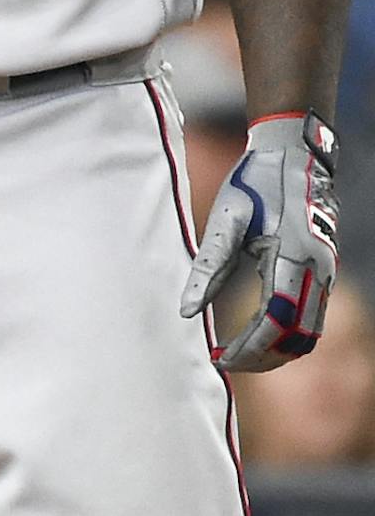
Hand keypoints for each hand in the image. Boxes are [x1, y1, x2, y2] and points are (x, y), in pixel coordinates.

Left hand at [180, 112, 340, 371]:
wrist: (294, 153)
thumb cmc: (255, 181)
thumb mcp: (225, 219)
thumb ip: (208, 267)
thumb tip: (188, 312)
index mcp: (294, 257)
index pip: (274, 322)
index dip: (248, 348)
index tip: (219, 360)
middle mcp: (319, 271)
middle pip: (297, 338)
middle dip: (262, 358)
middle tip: (224, 362)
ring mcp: (326, 272)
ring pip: (309, 333)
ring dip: (277, 350)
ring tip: (238, 354)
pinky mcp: (324, 270)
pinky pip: (313, 317)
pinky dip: (288, 333)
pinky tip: (257, 333)